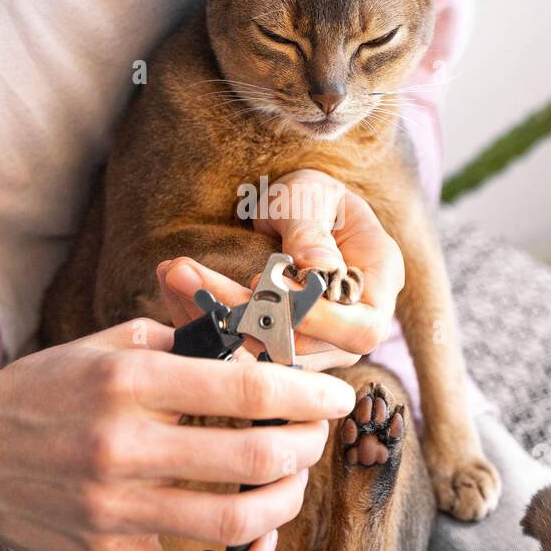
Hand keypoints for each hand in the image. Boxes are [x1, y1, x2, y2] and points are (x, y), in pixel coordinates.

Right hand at [0, 319, 355, 550]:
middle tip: (314, 435)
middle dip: (305, 443)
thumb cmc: (41, 391)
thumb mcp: (105, 346)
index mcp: (126, 381)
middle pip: (253, 454)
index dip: (306, 393)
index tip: (336, 396)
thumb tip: (254, 350)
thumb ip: (179, 343)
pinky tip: (259, 541)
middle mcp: (121, 445)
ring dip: (287, 498)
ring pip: (237, 519)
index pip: (243, 388)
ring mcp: (114, 510)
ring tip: (293, 479)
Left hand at [157, 169, 403, 370]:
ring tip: (174, 273)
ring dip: (214, 317)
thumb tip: (316, 268)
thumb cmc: (311, 198)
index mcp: (377, 286)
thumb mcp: (310, 197)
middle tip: (187, 273)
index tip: (261, 286)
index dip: (318, 321)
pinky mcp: (274, 349)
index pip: (362, 328)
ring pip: (264, 353)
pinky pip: (238, 347)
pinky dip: (203, 319)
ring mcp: (314, 345)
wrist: (293, 211)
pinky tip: (173, 286)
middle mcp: (349, 326)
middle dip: (242, 314)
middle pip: (304, 346)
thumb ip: (311, 230)